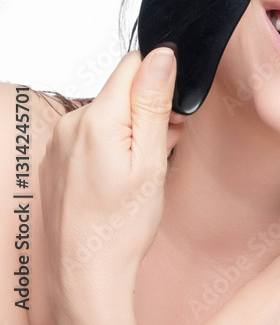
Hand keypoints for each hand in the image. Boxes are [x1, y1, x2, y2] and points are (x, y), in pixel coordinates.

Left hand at [40, 49, 180, 323]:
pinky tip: (126, 174)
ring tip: (146, 167)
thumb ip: (154, 104)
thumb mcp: (151, 161)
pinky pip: (94, 133)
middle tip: (166, 147)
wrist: (88, 270)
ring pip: (111, 113)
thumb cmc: (121, 226)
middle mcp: (71, 124)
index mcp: (97, 120)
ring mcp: (61, 141)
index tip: (175, 113)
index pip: (134, 64)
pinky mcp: (58, 157)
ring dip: (136, 129)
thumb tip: (162, 56)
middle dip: (152, 109)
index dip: (162, 81)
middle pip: (123, 90)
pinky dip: (116, 145)